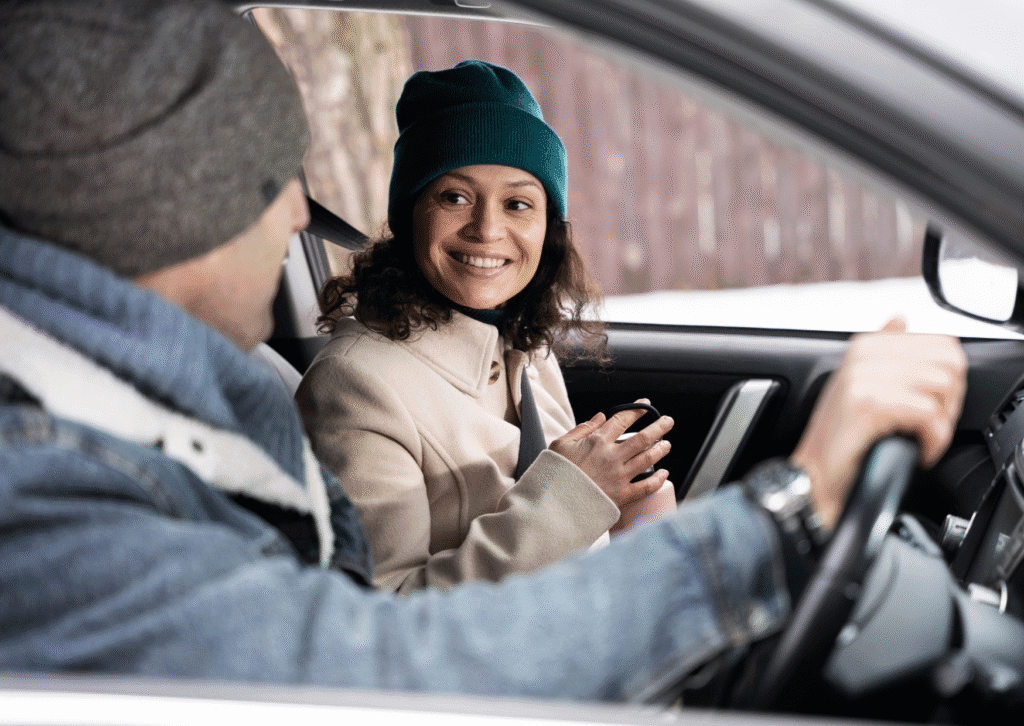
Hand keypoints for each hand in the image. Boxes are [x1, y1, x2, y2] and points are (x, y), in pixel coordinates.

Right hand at [549, 400, 674, 508]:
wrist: (555, 504)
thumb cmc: (555, 473)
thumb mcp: (560, 444)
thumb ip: (582, 428)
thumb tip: (600, 417)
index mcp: (597, 442)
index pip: (623, 420)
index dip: (636, 410)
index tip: (646, 405)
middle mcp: (612, 457)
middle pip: (643, 438)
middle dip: (659, 427)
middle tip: (668, 421)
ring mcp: (619, 476)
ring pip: (648, 459)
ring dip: (661, 450)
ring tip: (667, 444)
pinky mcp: (622, 496)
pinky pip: (646, 486)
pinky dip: (658, 479)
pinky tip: (664, 473)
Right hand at [791, 318, 966, 530]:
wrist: (816, 476)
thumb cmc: (841, 438)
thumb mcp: (859, 384)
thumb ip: (883, 350)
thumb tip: (899, 320)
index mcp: (866, 345)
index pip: (944, 345)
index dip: (949, 381)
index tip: (930, 406)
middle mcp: (863, 355)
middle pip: (948, 365)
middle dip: (949, 400)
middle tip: (926, 425)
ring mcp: (863, 377)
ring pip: (942, 388)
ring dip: (941, 422)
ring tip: (919, 437)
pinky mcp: (867, 404)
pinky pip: (928, 414)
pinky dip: (932, 440)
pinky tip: (917, 450)